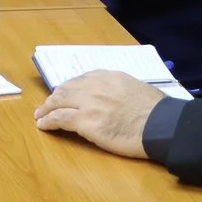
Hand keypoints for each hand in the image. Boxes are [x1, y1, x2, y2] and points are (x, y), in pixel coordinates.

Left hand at [34, 71, 166, 158]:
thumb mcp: (136, 87)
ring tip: (40, 115)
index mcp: (108, 76)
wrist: (161, 125)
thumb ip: (119, 89)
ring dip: (46, 109)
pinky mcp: (85, 122)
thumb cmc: (157, 110)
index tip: (65, 94)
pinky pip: (59, 119)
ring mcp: (88, 103)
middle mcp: (94, 86)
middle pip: (65, 89)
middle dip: (54, 98)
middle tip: (46, 105)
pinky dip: (48, 121)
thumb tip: (115, 97)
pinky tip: (43, 125)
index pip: (81, 80)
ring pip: (58, 102)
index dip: (69, 88)